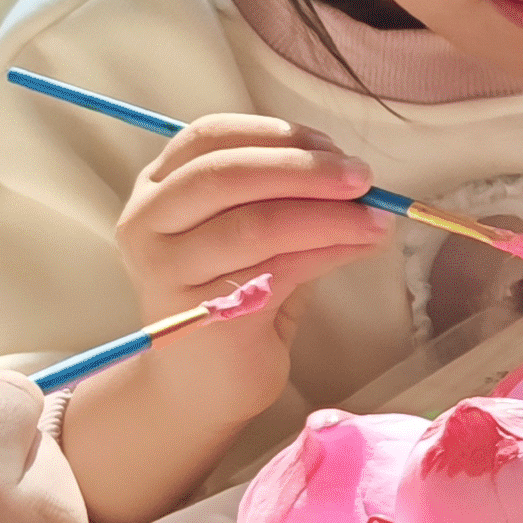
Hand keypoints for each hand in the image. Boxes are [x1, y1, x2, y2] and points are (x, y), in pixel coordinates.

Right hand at [108, 110, 392, 430]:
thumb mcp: (251, 235)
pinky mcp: (202, 314)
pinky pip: (276, 268)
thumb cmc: (232, 300)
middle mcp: (148, 223)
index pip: (210, 138)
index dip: (276, 134)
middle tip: (362, 178)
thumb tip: (352, 177)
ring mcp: (168, 270)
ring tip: (375, 219)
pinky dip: (329, 250)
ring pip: (255, 224)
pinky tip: (361, 245)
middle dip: (304, 170)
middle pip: (226, 175)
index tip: (332, 146)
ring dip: (328, 215)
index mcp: (156, 189)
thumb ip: (284, 200)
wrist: (198, 388)